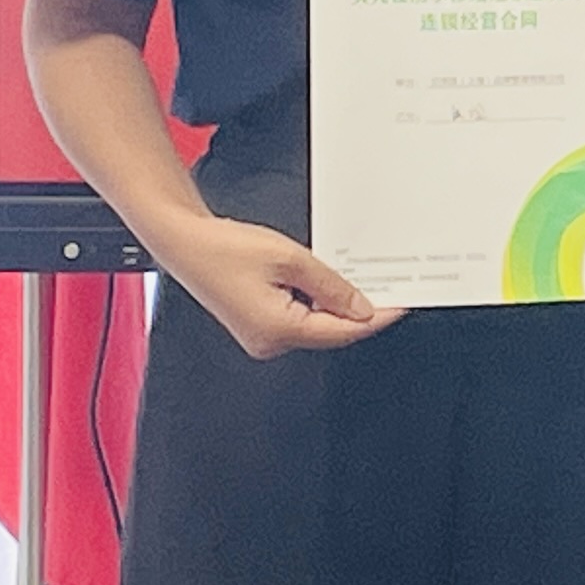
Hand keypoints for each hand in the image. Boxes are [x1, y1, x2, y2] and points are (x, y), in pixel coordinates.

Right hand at [166, 214, 406, 356]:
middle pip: (330, 331)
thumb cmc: (223, 248)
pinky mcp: (257, 326)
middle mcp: (270, 342)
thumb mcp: (289, 259)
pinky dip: (316, 302)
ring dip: (337, 304)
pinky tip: (327, 283)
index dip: (376, 317)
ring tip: (359, 279)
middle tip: (387, 287)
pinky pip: (299, 318)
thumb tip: (361, 307)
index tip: (400, 304)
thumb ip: (330, 285)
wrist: (184, 242)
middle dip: (359, 310)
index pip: (342, 331)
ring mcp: (262, 337)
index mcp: (278, 330)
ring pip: (316, 324)